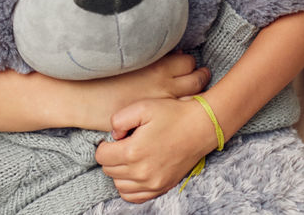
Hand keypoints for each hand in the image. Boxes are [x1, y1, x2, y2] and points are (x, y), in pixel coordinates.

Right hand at [75, 53, 208, 129]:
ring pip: (190, 101)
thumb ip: (149, 57)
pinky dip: (178, 113)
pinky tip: (173, 113)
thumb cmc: (98, 73)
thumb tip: (167, 53)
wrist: (81, 97)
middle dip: (199, 78)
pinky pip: (174, 118)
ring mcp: (159, 106)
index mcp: (156, 64)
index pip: (187, 61)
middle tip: (199, 78)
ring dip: (192, 97)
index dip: (188, 64)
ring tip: (191, 97)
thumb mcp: (127, 58)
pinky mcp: (150, 122)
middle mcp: (163, 85)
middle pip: (195, 81)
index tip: (187, 65)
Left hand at [94, 96, 219, 202]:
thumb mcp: (143, 106)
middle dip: (112, 156)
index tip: (116, 137)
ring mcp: (153, 183)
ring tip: (129, 157)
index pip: (101, 156)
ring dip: (119, 172)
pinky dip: (130, 186)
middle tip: (124, 143)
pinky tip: (135, 172)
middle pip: (109, 170)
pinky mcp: (162, 187)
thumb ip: (119, 119)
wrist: (201, 127)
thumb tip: (113, 136)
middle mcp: (141, 172)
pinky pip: (134, 197)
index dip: (105, 144)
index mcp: (133, 152)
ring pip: (119, 185)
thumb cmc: (173, 114)